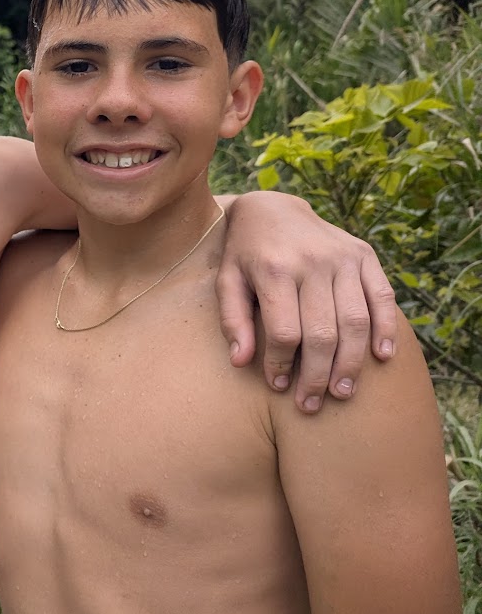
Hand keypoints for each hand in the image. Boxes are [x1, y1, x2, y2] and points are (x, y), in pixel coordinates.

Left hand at [216, 192, 397, 412]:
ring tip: (341, 393)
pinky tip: (381, 357)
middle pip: (322, 333)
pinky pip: (381, 297)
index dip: (281, 365)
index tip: (277, 387)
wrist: (271, 208)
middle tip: (312, 404)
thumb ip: (232, 320)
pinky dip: (385, 328)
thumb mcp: (227, 281)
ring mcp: (342, 258)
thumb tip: (241, 362)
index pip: (284, 332)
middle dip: (317, 375)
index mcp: (274, 269)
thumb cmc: (244, 253)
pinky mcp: (364, 255)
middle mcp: (312, 262)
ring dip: (350, 363)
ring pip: (354, 322)